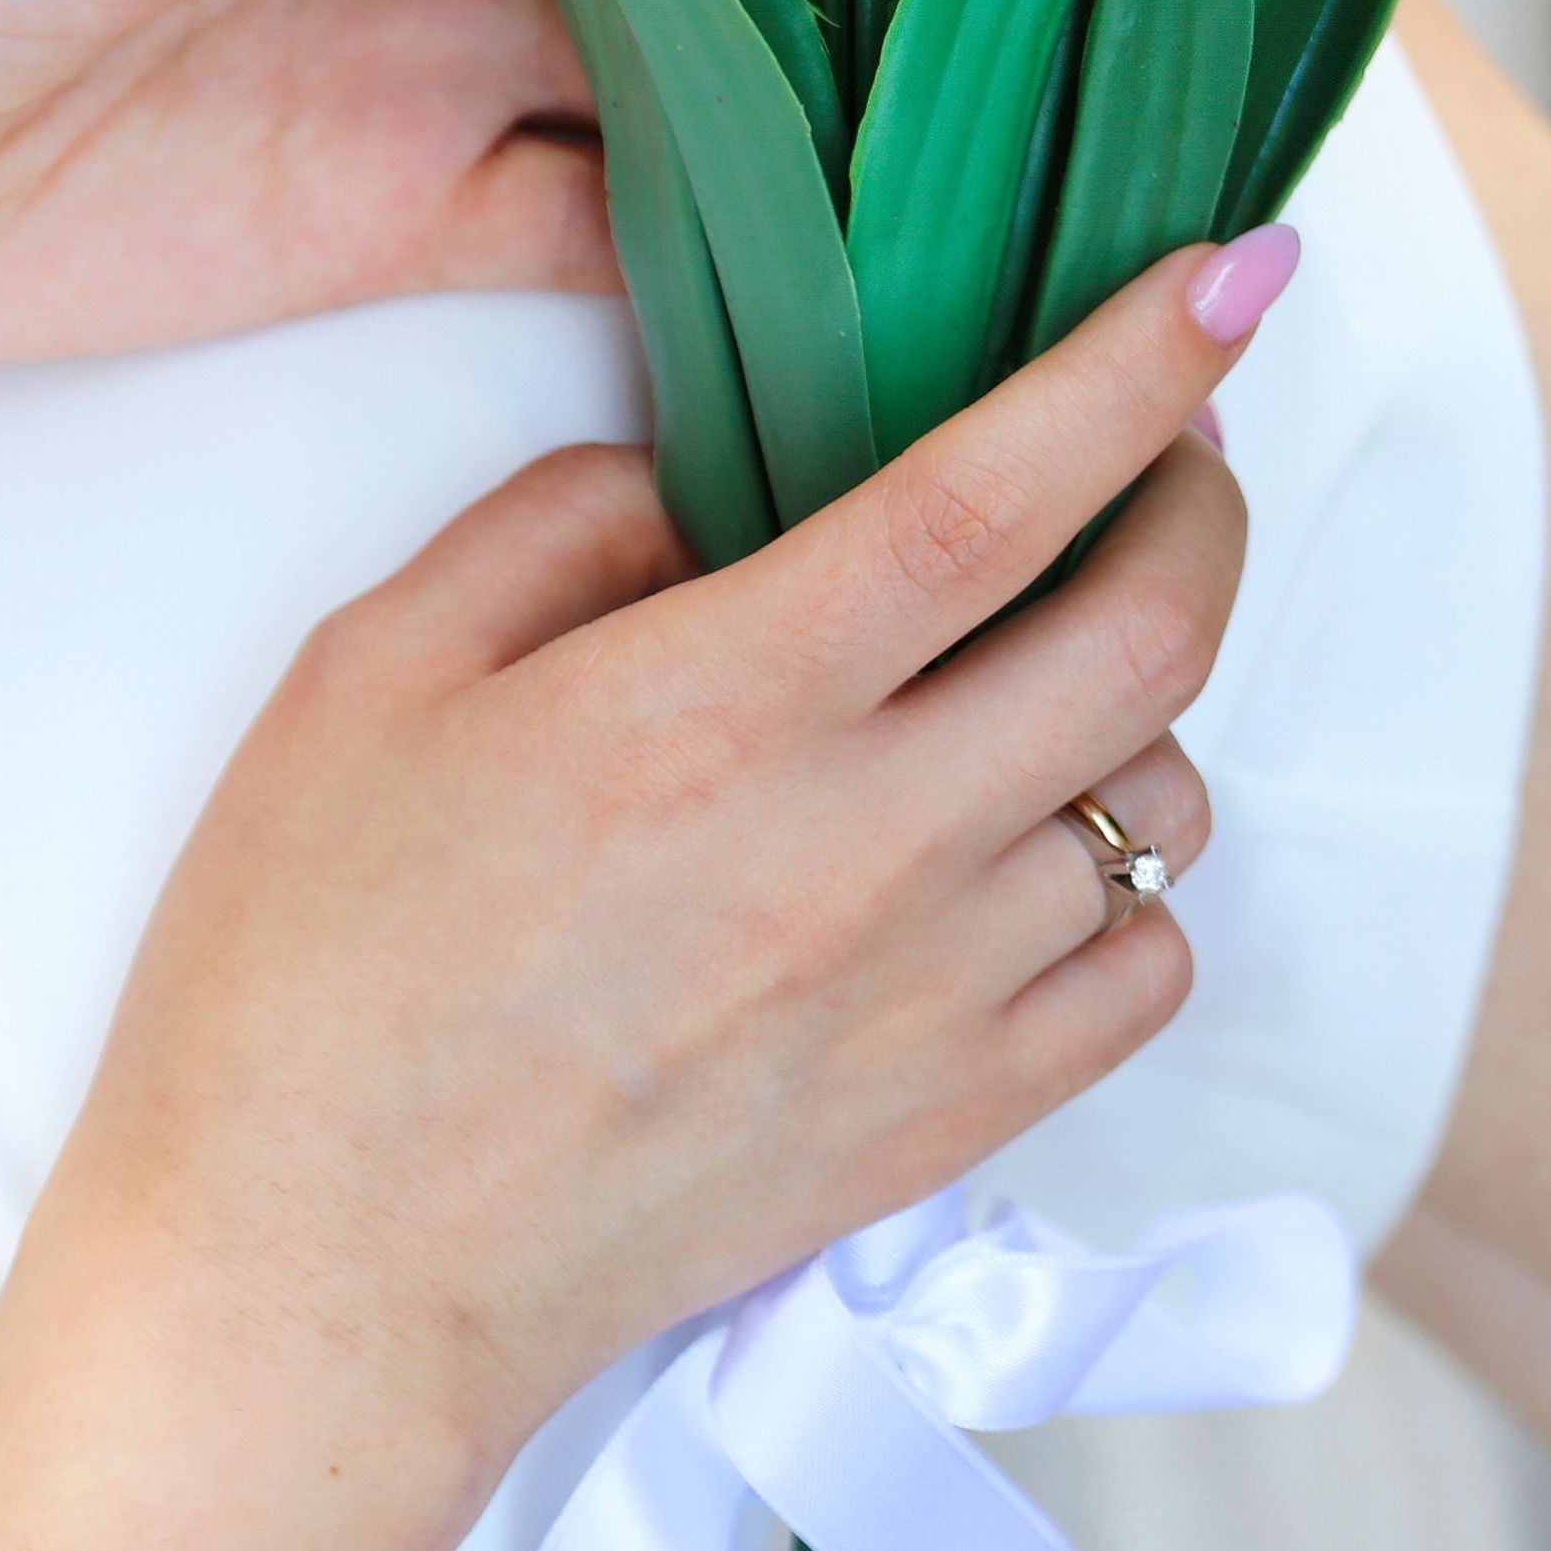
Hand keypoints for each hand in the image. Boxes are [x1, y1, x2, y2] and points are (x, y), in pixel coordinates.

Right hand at [26, 227, 1289, 1480]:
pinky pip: (1148, 967)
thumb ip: (560, 527)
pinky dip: (1132, 892)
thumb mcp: (373, 674)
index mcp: (727, 702)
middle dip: (1204, 502)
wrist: (318, 1281)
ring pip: (1164, 801)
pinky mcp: (957, 1116)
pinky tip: (1033, 864)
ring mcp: (936, 990)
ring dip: (1139, 709)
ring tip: (1043, 681)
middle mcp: (872, 840)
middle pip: (1155, 630)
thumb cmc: (311, 973)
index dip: (1144, 364)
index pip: (1001, 489)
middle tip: (1173, 453)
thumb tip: (712, 481)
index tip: (1239, 269)